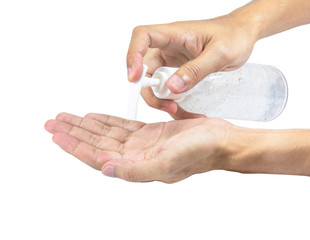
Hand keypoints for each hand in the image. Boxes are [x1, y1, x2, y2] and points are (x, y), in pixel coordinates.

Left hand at [45, 112, 234, 182]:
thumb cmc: (201, 153)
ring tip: (68, 118)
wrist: (222, 141)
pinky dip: (107, 120)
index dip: (76, 146)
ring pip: (107, 133)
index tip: (58, 135)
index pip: (98, 156)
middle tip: (54, 123)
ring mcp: (144, 143)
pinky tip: (95, 117)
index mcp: (138, 165)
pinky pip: (123, 125)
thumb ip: (136, 170)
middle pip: (98, 143)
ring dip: (87, 126)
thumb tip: (106, 169)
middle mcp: (137, 156)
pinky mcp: (152, 132)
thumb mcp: (168, 164)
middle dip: (75, 133)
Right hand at [127, 13, 258, 118]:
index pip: (142, 37)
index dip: (133, 56)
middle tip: (167, 106)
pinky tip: (187, 109)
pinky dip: (173, 100)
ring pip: (155, 81)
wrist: (244, 35)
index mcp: (175, 34)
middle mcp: (169, 46)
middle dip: (149, 90)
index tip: (135, 78)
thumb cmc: (235, 36)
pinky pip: (168, 87)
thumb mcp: (220, 54)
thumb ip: (197, 70)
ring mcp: (173, 59)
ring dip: (161, 99)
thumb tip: (171, 87)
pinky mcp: (180, 69)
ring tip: (179, 111)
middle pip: (144, 67)